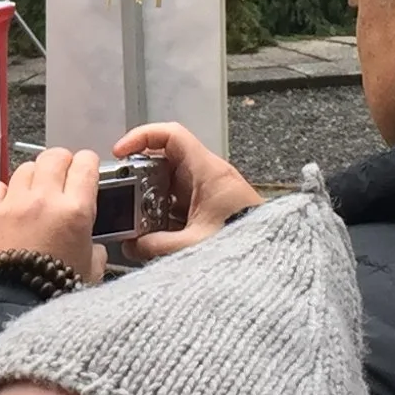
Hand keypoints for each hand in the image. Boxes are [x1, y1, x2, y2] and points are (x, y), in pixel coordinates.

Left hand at [0, 148, 104, 284]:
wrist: (13, 309)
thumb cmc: (54, 295)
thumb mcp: (90, 271)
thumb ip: (95, 250)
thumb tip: (91, 244)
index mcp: (76, 211)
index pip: (85, 164)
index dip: (87, 165)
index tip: (86, 172)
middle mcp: (44, 199)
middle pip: (54, 157)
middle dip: (61, 164)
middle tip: (62, 178)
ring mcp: (13, 204)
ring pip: (25, 168)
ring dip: (34, 177)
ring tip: (35, 195)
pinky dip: (4, 192)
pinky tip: (10, 207)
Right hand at [114, 122, 260, 256]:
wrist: (274, 259)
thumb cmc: (243, 242)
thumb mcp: (193, 245)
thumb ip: (155, 245)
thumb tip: (130, 247)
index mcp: (208, 171)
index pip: (171, 134)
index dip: (141, 136)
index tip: (120, 152)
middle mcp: (209, 176)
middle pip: (165, 161)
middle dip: (141, 176)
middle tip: (123, 194)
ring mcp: (211, 192)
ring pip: (171, 184)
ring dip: (152, 199)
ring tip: (135, 220)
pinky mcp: (212, 209)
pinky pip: (181, 203)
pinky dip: (165, 214)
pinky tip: (155, 234)